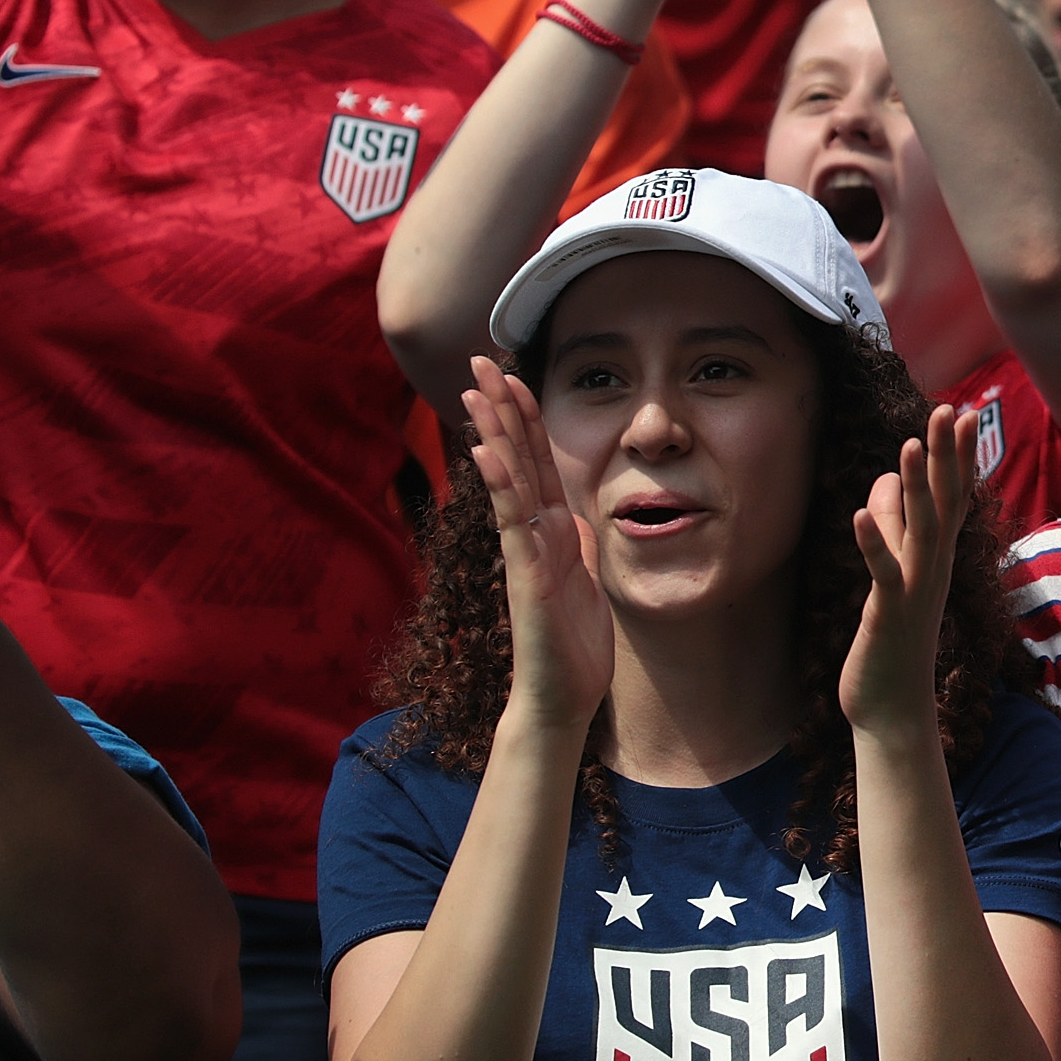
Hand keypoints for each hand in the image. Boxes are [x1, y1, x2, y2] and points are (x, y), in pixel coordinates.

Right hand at [460, 356, 613, 731]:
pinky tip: (487, 453)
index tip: (511, 375)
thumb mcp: (585, 576)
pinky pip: (513, 524)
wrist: (562, 697)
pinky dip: (501, 487)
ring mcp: (525, 553)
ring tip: (476, 392)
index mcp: (549, 530)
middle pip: (515, 459)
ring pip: (509, 483)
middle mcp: (532, 534)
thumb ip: (575, 542)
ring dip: (494, 434)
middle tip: (478, 363)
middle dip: (499, 410)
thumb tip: (573, 514)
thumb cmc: (571, 641)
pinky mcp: (527, 577)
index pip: (535, 461)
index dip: (524, 418)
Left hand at [840, 404, 974, 738]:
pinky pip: (884, 574)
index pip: (954, 495)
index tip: (963, 412)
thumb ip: (891, 525)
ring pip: (922, 530)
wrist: (893, 705)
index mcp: (937, 556)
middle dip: (946, 456)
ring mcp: (916, 590)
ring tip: (909, 443)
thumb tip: (889, 479)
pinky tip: (858, 514)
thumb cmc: (892, 637)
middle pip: (945, 502)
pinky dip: (873, 544)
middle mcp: (935, 567)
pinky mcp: (890, 614)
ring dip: (917, 486)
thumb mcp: (892, 571)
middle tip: (951, 410)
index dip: (958, 455)